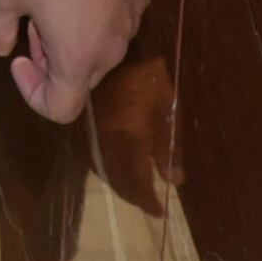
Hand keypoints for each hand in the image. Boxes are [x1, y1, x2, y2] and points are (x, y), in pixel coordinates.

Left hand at [0, 0, 153, 124]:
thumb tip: (2, 47)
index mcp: (77, 60)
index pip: (60, 108)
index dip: (32, 93)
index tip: (18, 58)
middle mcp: (111, 51)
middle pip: (80, 79)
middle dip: (50, 61)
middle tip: (31, 23)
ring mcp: (132, 24)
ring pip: (100, 50)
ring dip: (74, 38)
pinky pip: (116, 22)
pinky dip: (95, 17)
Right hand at [88, 50, 177, 212]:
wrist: (123, 48)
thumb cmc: (152, 77)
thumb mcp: (168, 110)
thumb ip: (170, 148)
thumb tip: (176, 180)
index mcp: (128, 139)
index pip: (134, 181)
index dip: (145, 200)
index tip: (158, 211)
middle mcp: (106, 139)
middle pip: (114, 177)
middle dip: (130, 194)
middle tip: (145, 204)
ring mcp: (92, 129)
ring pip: (99, 166)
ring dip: (115, 182)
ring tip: (131, 190)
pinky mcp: (85, 120)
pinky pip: (90, 151)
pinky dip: (102, 165)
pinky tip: (112, 165)